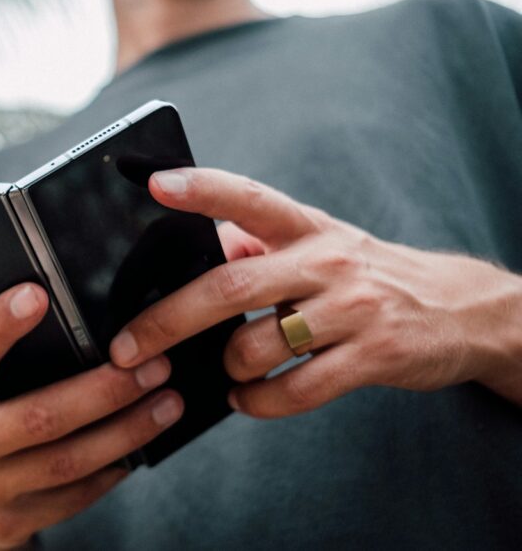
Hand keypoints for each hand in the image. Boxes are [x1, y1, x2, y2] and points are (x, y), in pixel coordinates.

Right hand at [0, 283, 182, 549]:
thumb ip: (8, 357)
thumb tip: (75, 318)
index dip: (0, 325)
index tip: (38, 294)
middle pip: (40, 416)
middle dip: (105, 391)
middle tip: (154, 366)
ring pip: (67, 461)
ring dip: (127, 431)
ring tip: (166, 403)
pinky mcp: (8, 522)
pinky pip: (75, 494)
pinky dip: (113, 469)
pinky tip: (139, 446)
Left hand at [107, 167, 521, 417]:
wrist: (459, 309)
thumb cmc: (363, 275)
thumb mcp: (317, 244)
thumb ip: (257, 245)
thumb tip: (196, 250)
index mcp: (306, 226)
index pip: (247, 197)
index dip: (201, 189)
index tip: (155, 184)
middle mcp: (327, 261)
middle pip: (230, 286)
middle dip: (168, 321)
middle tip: (127, 348)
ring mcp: (352, 309)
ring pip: (258, 346)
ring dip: (225, 367)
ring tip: (222, 371)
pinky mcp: (373, 357)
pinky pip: (295, 391)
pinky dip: (256, 402)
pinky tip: (246, 398)